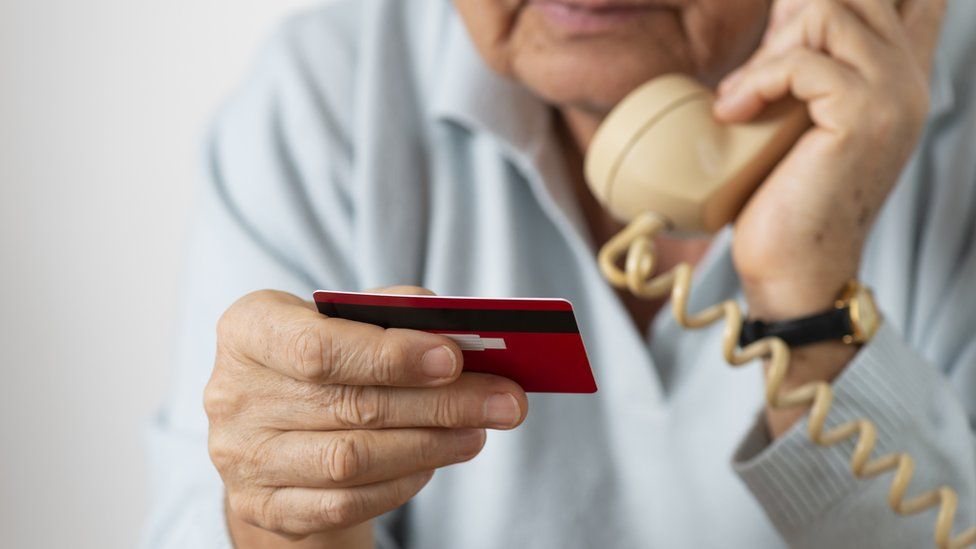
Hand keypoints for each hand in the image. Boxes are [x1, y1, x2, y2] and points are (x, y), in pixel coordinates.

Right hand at [205, 287, 527, 545]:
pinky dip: (400, 482)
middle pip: (350, 405)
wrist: (277, 430)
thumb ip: (390, 313)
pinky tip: (435, 459)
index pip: (317, 347)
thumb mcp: (344, 321)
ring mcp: (242, 457)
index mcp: (250, 329)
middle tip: (504, 399)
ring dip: (430, 444)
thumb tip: (455, 325)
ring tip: (479, 429)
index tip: (454, 358)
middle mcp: (233, 394)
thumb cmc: (325, 361)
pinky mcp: (261, 506)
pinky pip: (343, 503)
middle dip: (439, 403)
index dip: (389, 354)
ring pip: (351, 459)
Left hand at [714, 0, 944, 318]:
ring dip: (768, 53)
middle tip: (757, 74)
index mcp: (899, 74)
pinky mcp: (864, 115)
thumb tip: (786, 6)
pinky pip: (802, 60)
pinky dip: (756, 82)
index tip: (784, 33)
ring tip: (742, 100)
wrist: (795, 268)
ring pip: (828, 11)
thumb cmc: (787, 196)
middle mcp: (909, 77)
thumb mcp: (800, 113)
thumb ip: (807, 61)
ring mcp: (894, 94)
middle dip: (790, 20)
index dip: (834, 4)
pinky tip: (734, 114)